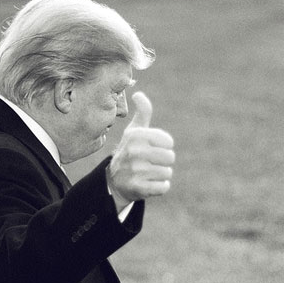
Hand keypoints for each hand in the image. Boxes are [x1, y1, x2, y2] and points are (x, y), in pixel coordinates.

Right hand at [107, 91, 175, 205]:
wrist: (113, 181)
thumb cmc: (129, 152)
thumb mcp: (134, 132)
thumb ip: (142, 112)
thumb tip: (138, 94)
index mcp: (135, 136)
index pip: (168, 142)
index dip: (164, 146)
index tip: (151, 149)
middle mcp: (133, 152)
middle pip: (170, 157)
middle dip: (163, 162)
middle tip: (149, 163)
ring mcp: (135, 171)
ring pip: (167, 173)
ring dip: (160, 175)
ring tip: (147, 173)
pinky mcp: (138, 188)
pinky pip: (163, 187)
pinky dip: (159, 187)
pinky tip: (148, 184)